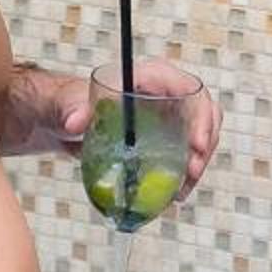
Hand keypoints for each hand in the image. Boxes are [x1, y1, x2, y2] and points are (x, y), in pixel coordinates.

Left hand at [56, 60, 221, 194]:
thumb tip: (76, 122)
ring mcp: (168, 117)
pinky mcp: (165, 138)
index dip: (200, 115)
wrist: (65, 120)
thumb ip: (71, 109)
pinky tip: (174, 193)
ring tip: (181, 190)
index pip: (189, 89)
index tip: (196, 145)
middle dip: (205, 142)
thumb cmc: (70, 103)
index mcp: (150, 78)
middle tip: (192, 172)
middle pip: (203, 113)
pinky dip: (184, 174)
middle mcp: (165, 95)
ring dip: (197, 163)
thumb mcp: (68, 103)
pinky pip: (186, 153)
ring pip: (199, 135)